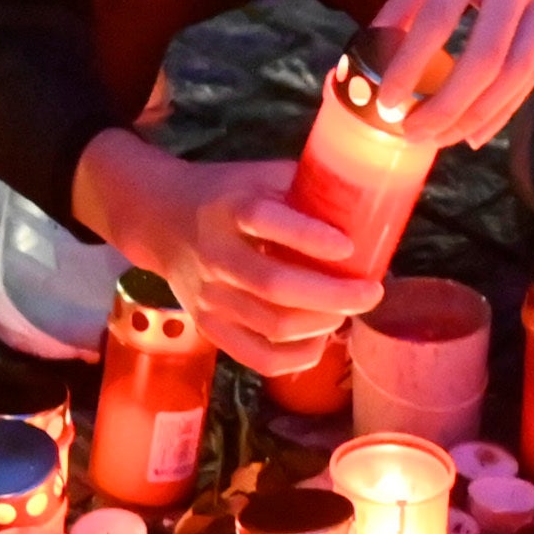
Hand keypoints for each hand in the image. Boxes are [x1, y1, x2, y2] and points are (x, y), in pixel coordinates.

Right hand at [70, 127, 380, 377]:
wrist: (163, 220)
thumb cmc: (227, 196)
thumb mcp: (259, 176)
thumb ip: (305, 188)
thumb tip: (367, 208)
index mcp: (231, 208)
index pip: (266, 221)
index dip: (310, 237)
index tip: (350, 247)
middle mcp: (216, 254)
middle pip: (275, 286)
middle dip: (333, 295)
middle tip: (371, 292)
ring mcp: (210, 296)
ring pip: (272, 326)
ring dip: (322, 324)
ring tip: (346, 312)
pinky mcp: (209, 326)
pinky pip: (258, 357)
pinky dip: (297, 357)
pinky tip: (319, 339)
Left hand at [364, 0, 533, 151]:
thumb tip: (373, 41)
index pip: (439, 20)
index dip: (410, 67)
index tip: (387, 103)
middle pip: (486, 58)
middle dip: (448, 107)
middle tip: (412, 133)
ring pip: (517, 73)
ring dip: (478, 116)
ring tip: (440, 140)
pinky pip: (533, 70)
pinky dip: (506, 106)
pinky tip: (478, 130)